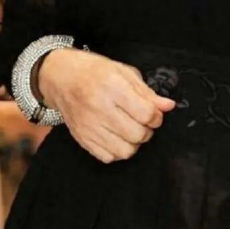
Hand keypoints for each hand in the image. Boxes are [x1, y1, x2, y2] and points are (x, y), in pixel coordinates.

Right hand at [37, 48, 176, 162]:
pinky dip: (117, 150)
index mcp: (112, 86)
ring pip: (125, 150)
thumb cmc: (94, 71)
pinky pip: (108, 157)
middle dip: (147, 130)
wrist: (61, 77)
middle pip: (138, 134)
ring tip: (130, 129)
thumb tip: (168, 107)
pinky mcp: (82, 139)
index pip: (146, 113)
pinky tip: (116, 136)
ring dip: (134, 142)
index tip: (154, 112)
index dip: (157, 116)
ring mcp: (89, 126)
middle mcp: (99, 108)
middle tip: (143, 121)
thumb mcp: (123, 72)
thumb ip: (147, 92)